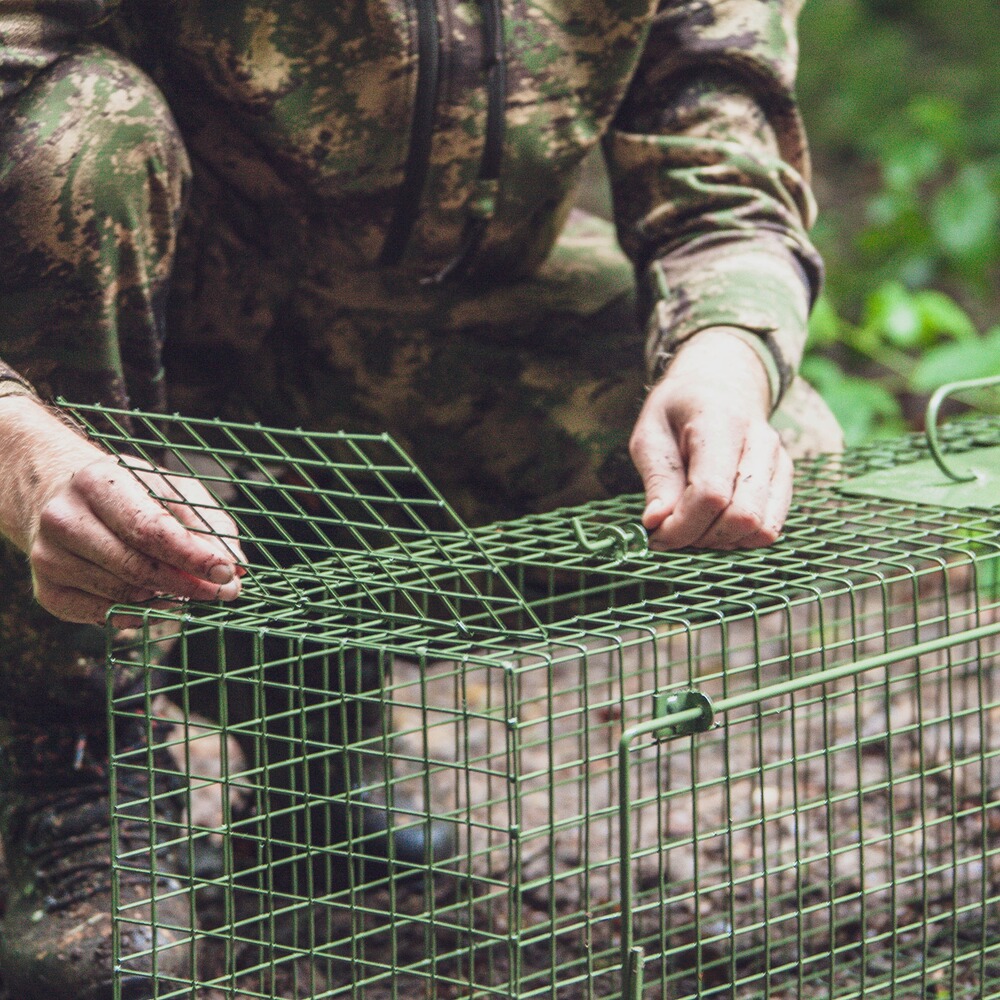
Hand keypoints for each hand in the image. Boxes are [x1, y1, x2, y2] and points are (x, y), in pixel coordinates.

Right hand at [0, 396, 244, 626]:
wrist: (55, 494)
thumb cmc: (127, 491)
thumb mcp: (170, 488)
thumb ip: (207, 522)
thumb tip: (235, 565)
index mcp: (97, 482)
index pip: (150, 530)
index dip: (193, 556)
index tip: (226, 572)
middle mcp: (63, 519)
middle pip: (137, 568)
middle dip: (188, 584)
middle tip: (223, 591)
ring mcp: (48, 557)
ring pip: (123, 595)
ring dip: (165, 598)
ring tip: (188, 588)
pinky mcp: (45, 590)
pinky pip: (102, 615)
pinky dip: (137, 614)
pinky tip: (155, 600)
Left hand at [628, 328, 792, 549]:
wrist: (721, 383)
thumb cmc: (679, 410)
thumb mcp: (651, 434)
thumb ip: (657, 479)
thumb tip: (656, 523)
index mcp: (722, 423)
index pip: (711, 493)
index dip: (681, 525)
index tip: (655, 533)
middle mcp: (760, 443)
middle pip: (741, 517)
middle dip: (699, 537)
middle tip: (670, 532)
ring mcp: (779, 462)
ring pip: (760, 529)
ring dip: (719, 541)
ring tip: (691, 525)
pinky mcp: (784, 481)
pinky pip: (769, 529)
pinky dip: (738, 539)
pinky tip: (713, 524)